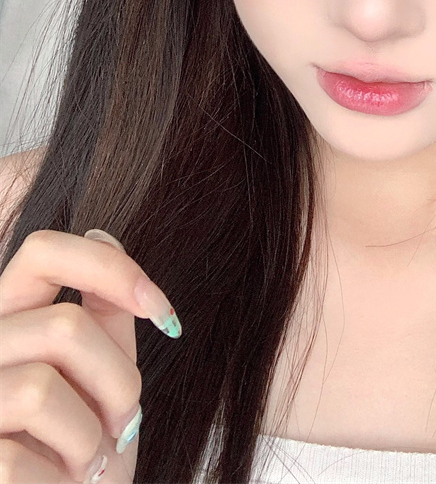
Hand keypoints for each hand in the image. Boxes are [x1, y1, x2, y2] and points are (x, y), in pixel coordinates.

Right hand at [0, 228, 180, 482]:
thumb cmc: (76, 455)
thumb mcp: (99, 379)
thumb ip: (101, 315)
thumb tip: (103, 234)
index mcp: (7, 319)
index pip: (42, 251)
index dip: (110, 267)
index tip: (162, 311)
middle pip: (64, 326)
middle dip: (119, 381)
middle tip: (125, 425)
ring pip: (43, 389)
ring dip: (90, 436)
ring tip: (88, 461)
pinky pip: (19, 455)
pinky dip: (60, 478)